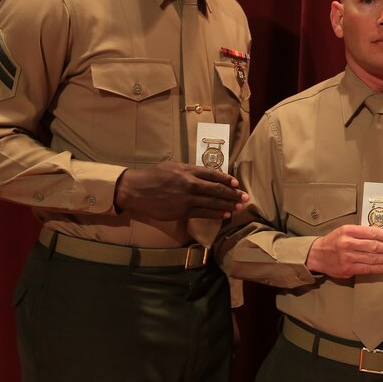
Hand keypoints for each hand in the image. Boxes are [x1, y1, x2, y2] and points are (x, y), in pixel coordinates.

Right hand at [114, 162, 247, 220]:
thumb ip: (190, 170)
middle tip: (245, 197)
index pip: (213, 174)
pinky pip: (203, 213)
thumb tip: (206, 174)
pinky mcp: (182, 212)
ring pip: (213, 202)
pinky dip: (216, 214)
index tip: (236, 183)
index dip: (227, 179)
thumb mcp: (173, 166)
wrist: (137, 190)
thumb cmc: (154, 176)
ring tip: (239, 207)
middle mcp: (190, 184)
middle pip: (217, 189)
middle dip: (233, 194)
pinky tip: (225, 215)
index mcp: (188, 170)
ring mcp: (187, 199)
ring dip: (228, 205)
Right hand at [304, 224, 382, 278]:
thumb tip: (382, 236)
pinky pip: (367, 269)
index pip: (372, 232)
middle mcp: (347, 243)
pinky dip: (379, 268)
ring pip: (372, 258)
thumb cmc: (335, 241)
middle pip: (374, 246)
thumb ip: (361, 233)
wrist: (318, 255)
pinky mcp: (347, 269)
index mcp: (348, 231)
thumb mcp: (345, 230)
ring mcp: (347, 257)